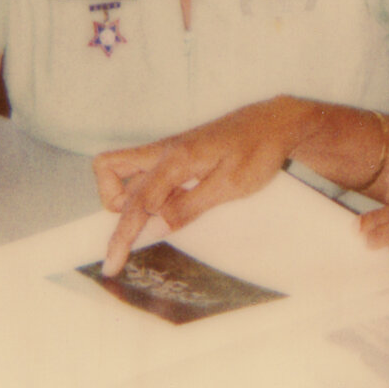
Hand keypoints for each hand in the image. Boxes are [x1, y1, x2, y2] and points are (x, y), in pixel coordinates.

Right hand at [93, 98, 312, 272]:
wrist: (275, 123)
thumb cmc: (257, 151)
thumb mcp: (229, 185)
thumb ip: (189, 206)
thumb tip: (155, 227)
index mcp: (175, 158)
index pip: (136, 202)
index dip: (122, 236)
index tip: (113, 264)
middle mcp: (164, 151)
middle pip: (112, 173)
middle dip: (115, 214)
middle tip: (128, 247)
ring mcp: (168, 151)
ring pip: (125, 170)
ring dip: (129, 200)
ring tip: (156, 223)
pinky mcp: (176, 156)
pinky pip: (147, 174)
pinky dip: (148, 195)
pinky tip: (173, 210)